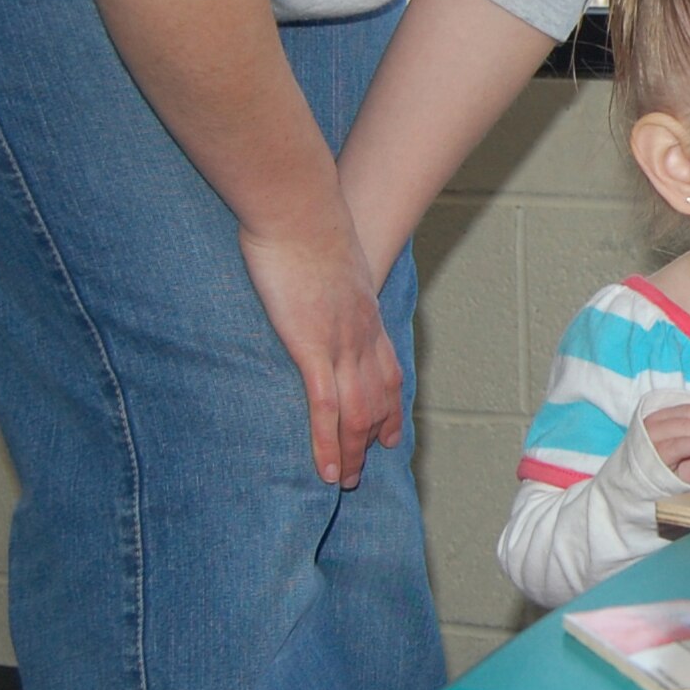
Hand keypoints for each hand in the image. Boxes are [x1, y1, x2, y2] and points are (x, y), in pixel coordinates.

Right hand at [238, 212, 401, 489]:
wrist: (299, 207)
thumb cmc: (303, 221)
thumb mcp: (324, 252)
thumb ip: (323, 273)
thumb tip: (311, 274)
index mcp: (365, 313)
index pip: (387, 369)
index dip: (390, 405)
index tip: (389, 432)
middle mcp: (361, 334)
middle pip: (378, 399)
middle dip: (373, 439)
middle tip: (364, 470)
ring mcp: (341, 344)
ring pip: (357, 414)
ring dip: (352, 453)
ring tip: (343, 483)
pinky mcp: (312, 348)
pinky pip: (327, 408)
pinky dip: (329, 443)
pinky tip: (326, 469)